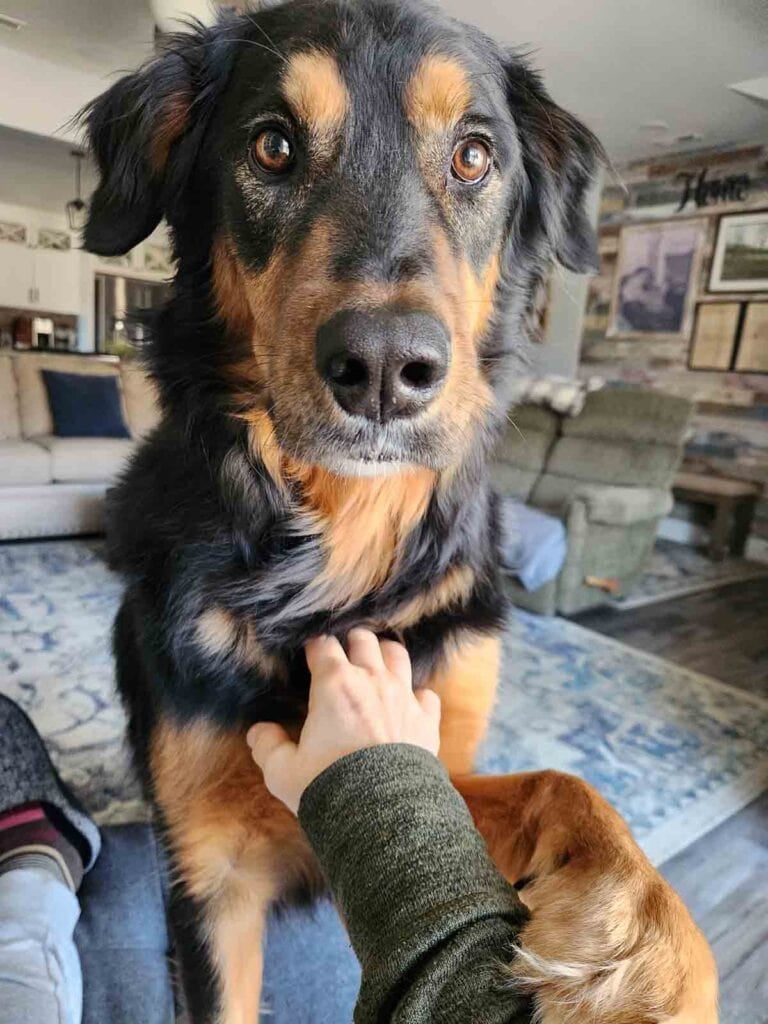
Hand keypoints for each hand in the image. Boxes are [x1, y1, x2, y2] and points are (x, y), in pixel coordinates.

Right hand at [247, 629, 440, 813]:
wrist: (382, 816)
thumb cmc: (329, 788)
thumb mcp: (284, 772)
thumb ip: (267, 746)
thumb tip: (258, 731)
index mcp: (334, 684)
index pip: (322, 644)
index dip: (314, 647)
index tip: (309, 656)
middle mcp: (372, 680)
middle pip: (363, 640)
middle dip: (350, 643)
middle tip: (342, 657)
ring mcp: (404, 697)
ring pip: (397, 655)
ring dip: (384, 656)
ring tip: (375, 666)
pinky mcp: (427, 720)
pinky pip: (426, 693)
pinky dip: (417, 695)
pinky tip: (409, 705)